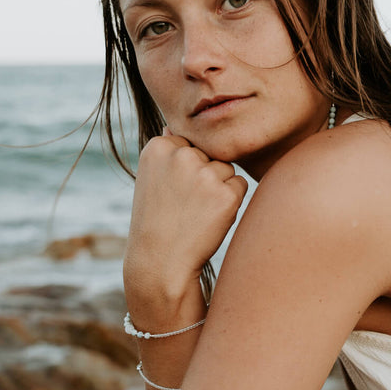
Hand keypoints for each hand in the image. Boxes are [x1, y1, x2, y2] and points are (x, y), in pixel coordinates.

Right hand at [125, 131, 248, 299]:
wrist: (160, 262)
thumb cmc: (157, 221)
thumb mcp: (151, 178)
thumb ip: (168, 151)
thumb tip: (174, 127)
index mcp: (159, 146)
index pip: (190, 145)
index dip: (184, 172)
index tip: (170, 193)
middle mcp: (182, 155)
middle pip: (210, 155)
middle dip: (203, 178)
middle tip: (183, 207)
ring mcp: (205, 174)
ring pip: (227, 169)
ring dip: (218, 190)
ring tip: (195, 213)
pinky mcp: (226, 194)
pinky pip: (239, 186)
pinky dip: (230, 203)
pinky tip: (209, 219)